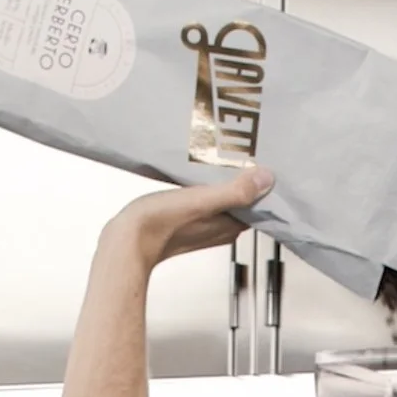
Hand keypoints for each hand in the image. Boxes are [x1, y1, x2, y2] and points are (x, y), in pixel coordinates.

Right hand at [107, 167, 274, 267]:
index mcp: (229, 226)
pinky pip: (206, 202)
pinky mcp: (184, 221)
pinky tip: (203, 173)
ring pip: (225, 202)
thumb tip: (267, 179)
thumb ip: (235, 192)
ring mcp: (202, 226)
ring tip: (231, 156)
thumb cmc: (160, 223)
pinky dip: (209, 187)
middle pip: (244, 203)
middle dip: (250, 181)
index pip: (259, 206)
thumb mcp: (202, 201)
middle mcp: (220, 229)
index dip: (266, 186)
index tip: (271, 162)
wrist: (125, 243)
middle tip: (252, 152)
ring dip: (229, 182)